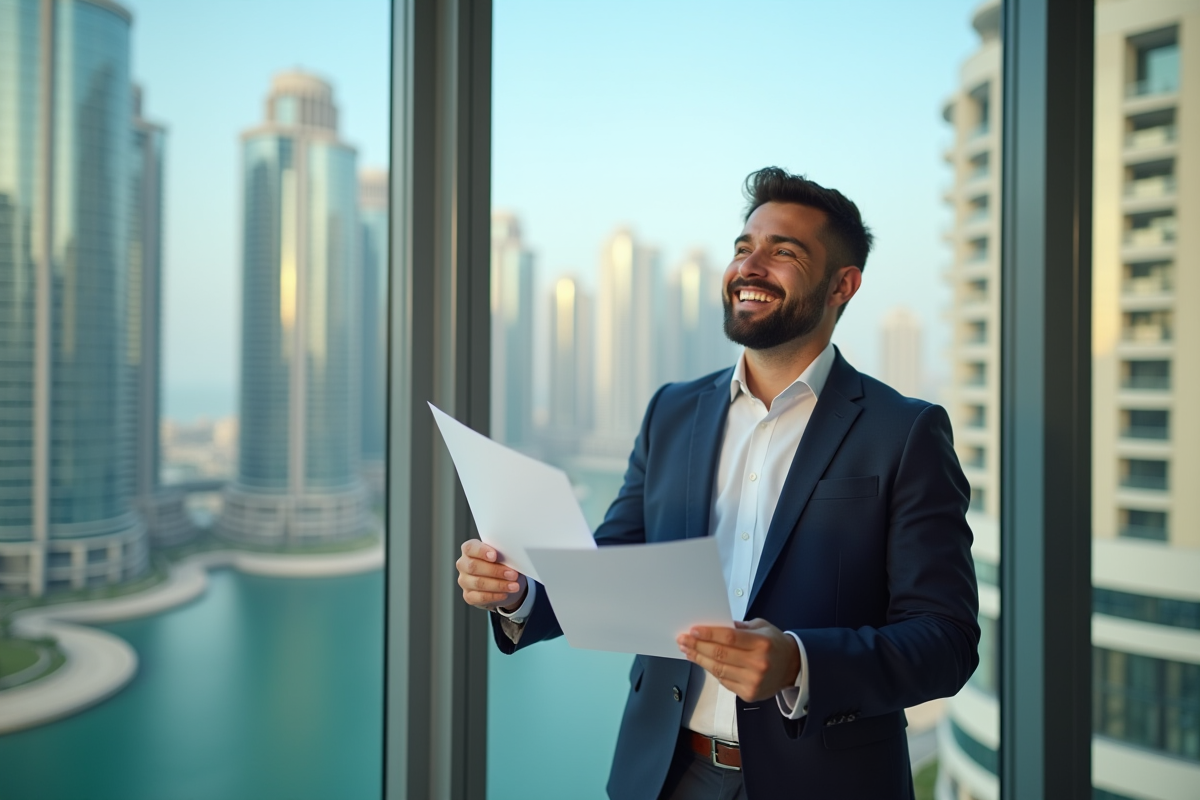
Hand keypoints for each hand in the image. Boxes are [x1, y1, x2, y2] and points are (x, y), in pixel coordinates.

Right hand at [456, 539, 527, 611]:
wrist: (501, 581)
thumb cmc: (500, 563)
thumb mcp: (503, 555)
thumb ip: (503, 553)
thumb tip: (513, 555)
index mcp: (469, 550)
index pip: (470, 548)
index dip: (481, 551)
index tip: (495, 556)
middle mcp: (463, 565)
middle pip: (474, 566)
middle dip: (496, 571)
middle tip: (513, 574)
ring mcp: (464, 581)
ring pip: (478, 583)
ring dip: (499, 585)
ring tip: (514, 586)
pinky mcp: (468, 595)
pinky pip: (480, 597)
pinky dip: (494, 596)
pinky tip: (504, 594)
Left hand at [676, 618, 799, 702]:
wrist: (793, 667)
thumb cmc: (774, 643)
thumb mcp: (761, 627)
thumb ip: (738, 627)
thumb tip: (713, 626)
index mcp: (762, 643)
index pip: (729, 638)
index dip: (709, 634)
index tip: (692, 631)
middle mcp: (758, 663)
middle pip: (720, 654)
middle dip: (698, 646)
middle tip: (683, 640)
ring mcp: (753, 681)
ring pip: (719, 670)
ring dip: (699, 659)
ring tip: (687, 651)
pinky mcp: (749, 694)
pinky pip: (724, 681)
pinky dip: (711, 670)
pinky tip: (702, 662)